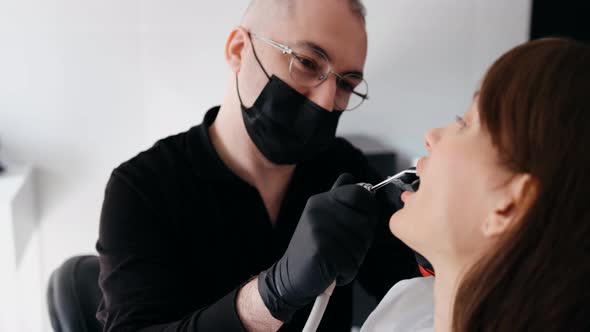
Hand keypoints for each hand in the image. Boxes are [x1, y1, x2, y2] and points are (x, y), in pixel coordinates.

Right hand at [258, 173, 377, 321]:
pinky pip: (352, 264)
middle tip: (342, 247)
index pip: (360, 193)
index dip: (368, 210)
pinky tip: (331, 270)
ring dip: (353, 259)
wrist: (290, 276)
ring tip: (335, 258)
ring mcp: (319, 230)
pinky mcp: (321, 252)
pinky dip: (346, 273)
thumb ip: (341, 201)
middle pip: (365, 221)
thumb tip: (360, 185)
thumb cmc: (315, 249)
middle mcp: (319, 210)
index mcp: (321, 200)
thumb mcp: (324, 218)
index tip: (360, 222)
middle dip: (362, 240)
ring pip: (361, 245)